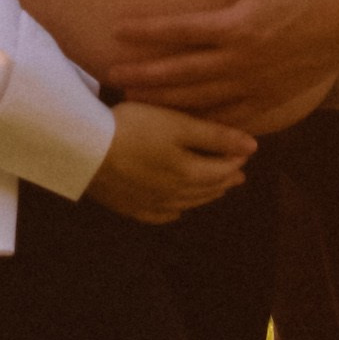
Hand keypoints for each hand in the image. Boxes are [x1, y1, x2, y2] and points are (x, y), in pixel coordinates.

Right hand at [84, 100, 256, 224]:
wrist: (85, 149)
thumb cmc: (133, 128)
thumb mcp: (176, 123)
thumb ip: (215, 135)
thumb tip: (253, 147)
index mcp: (189, 173)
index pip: (221, 169)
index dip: (236, 160)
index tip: (247, 153)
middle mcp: (174, 194)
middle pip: (206, 189)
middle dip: (224, 180)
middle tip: (237, 174)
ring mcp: (150, 203)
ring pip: (186, 203)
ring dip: (204, 196)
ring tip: (215, 189)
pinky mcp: (128, 207)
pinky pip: (158, 215)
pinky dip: (173, 212)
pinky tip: (175, 209)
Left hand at [108, 0, 338, 122]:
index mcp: (237, 26)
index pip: (180, 31)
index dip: (146, 32)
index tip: (116, 31)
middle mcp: (242, 62)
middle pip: (182, 74)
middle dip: (145, 78)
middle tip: (112, 81)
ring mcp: (257, 85)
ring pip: (202, 101)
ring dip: (168, 103)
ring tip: (138, 104)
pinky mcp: (272, 99)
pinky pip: (231, 117)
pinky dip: (205, 121)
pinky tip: (187, 124)